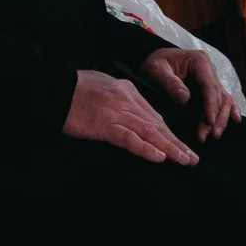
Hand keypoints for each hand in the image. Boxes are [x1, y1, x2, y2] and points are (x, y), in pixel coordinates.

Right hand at [63, 68, 195, 165]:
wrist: (53, 88)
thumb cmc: (74, 88)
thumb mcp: (103, 85)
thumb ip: (119, 98)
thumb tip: (130, 113)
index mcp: (127, 90)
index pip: (152, 115)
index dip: (167, 132)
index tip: (179, 144)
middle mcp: (127, 100)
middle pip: (157, 124)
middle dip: (176, 142)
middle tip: (191, 157)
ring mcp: (116, 112)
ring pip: (150, 132)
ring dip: (170, 148)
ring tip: (184, 160)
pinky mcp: (104, 125)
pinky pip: (130, 139)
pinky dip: (146, 149)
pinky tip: (160, 157)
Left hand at [140, 46, 237, 141]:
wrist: (156, 63)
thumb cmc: (155, 64)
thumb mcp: (156, 70)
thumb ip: (169, 82)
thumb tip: (185, 98)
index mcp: (198, 61)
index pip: (209, 85)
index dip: (210, 105)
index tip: (209, 121)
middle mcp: (209, 69)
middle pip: (217, 95)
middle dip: (214, 117)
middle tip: (206, 135)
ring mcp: (211, 79)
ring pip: (224, 99)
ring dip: (221, 118)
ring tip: (214, 135)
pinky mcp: (210, 89)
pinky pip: (224, 99)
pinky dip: (230, 109)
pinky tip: (235, 119)